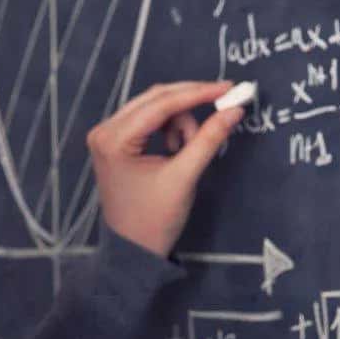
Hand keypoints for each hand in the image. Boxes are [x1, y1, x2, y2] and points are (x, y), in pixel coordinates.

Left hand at [85, 80, 244, 258]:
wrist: (134, 250)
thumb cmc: (153, 220)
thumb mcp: (184, 177)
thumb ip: (208, 140)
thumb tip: (234, 110)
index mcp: (114, 139)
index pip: (161, 104)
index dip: (198, 93)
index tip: (228, 88)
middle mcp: (105, 130)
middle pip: (156, 98)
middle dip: (190, 104)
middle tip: (224, 104)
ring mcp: (107, 135)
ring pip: (155, 107)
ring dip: (180, 121)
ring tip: (187, 150)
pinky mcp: (115, 141)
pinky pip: (149, 119)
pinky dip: (170, 128)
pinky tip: (176, 150)